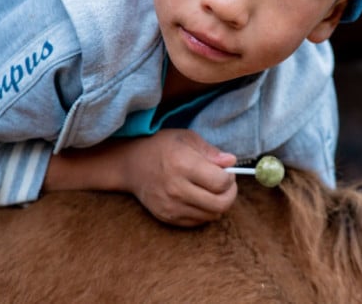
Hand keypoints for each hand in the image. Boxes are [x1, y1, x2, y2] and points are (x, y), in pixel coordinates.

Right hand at [119, 129, 236, 226]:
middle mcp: (176, 188)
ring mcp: (170, 205)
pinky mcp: (167, 217)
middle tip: (225, 185)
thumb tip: (231, 162)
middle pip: (220, 204)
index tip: (226, 172)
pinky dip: (204, 212)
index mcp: (182, 164)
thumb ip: (211, 151)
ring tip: (211, 191)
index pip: (221, 182)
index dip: (230, 178)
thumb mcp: (186, 138)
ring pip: (211, 215)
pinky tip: (198, 198)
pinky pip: (198, 222)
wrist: (130, 164)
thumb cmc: (161, 147)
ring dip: (218, 204)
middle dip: (230, 194)